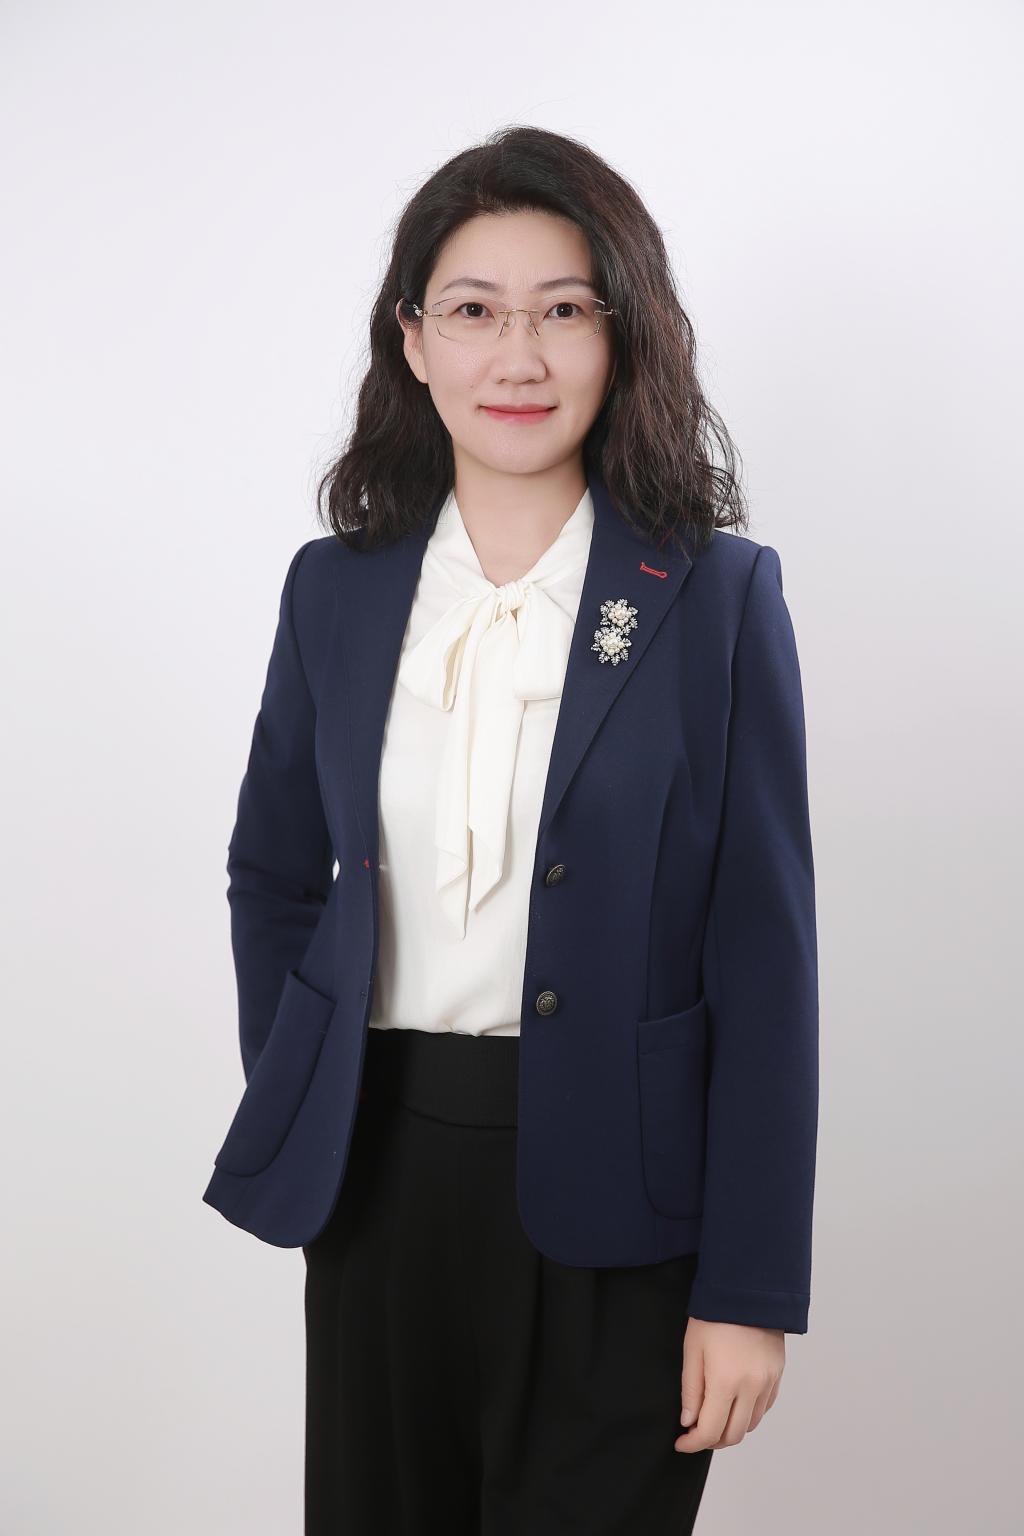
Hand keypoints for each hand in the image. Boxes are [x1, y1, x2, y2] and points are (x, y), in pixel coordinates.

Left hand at [674, 1318, 784, 1452]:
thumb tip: (689, 1422)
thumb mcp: (693, 1350)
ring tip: (713, 1416)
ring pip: (750, 1424)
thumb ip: (691, 1390)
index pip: (710, 1431)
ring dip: (731, 1428)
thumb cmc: (714, 1315)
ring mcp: (768, 1382)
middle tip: (695, 1433)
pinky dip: (748, 1414)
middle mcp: (752, 1388)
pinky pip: (764, 1407)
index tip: (680, 1442)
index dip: (693, 1443)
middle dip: (711, 1440)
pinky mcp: (777, 1374)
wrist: (747, 1289)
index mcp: (726, 1382)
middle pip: (733, 1435)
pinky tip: (734, 1402)